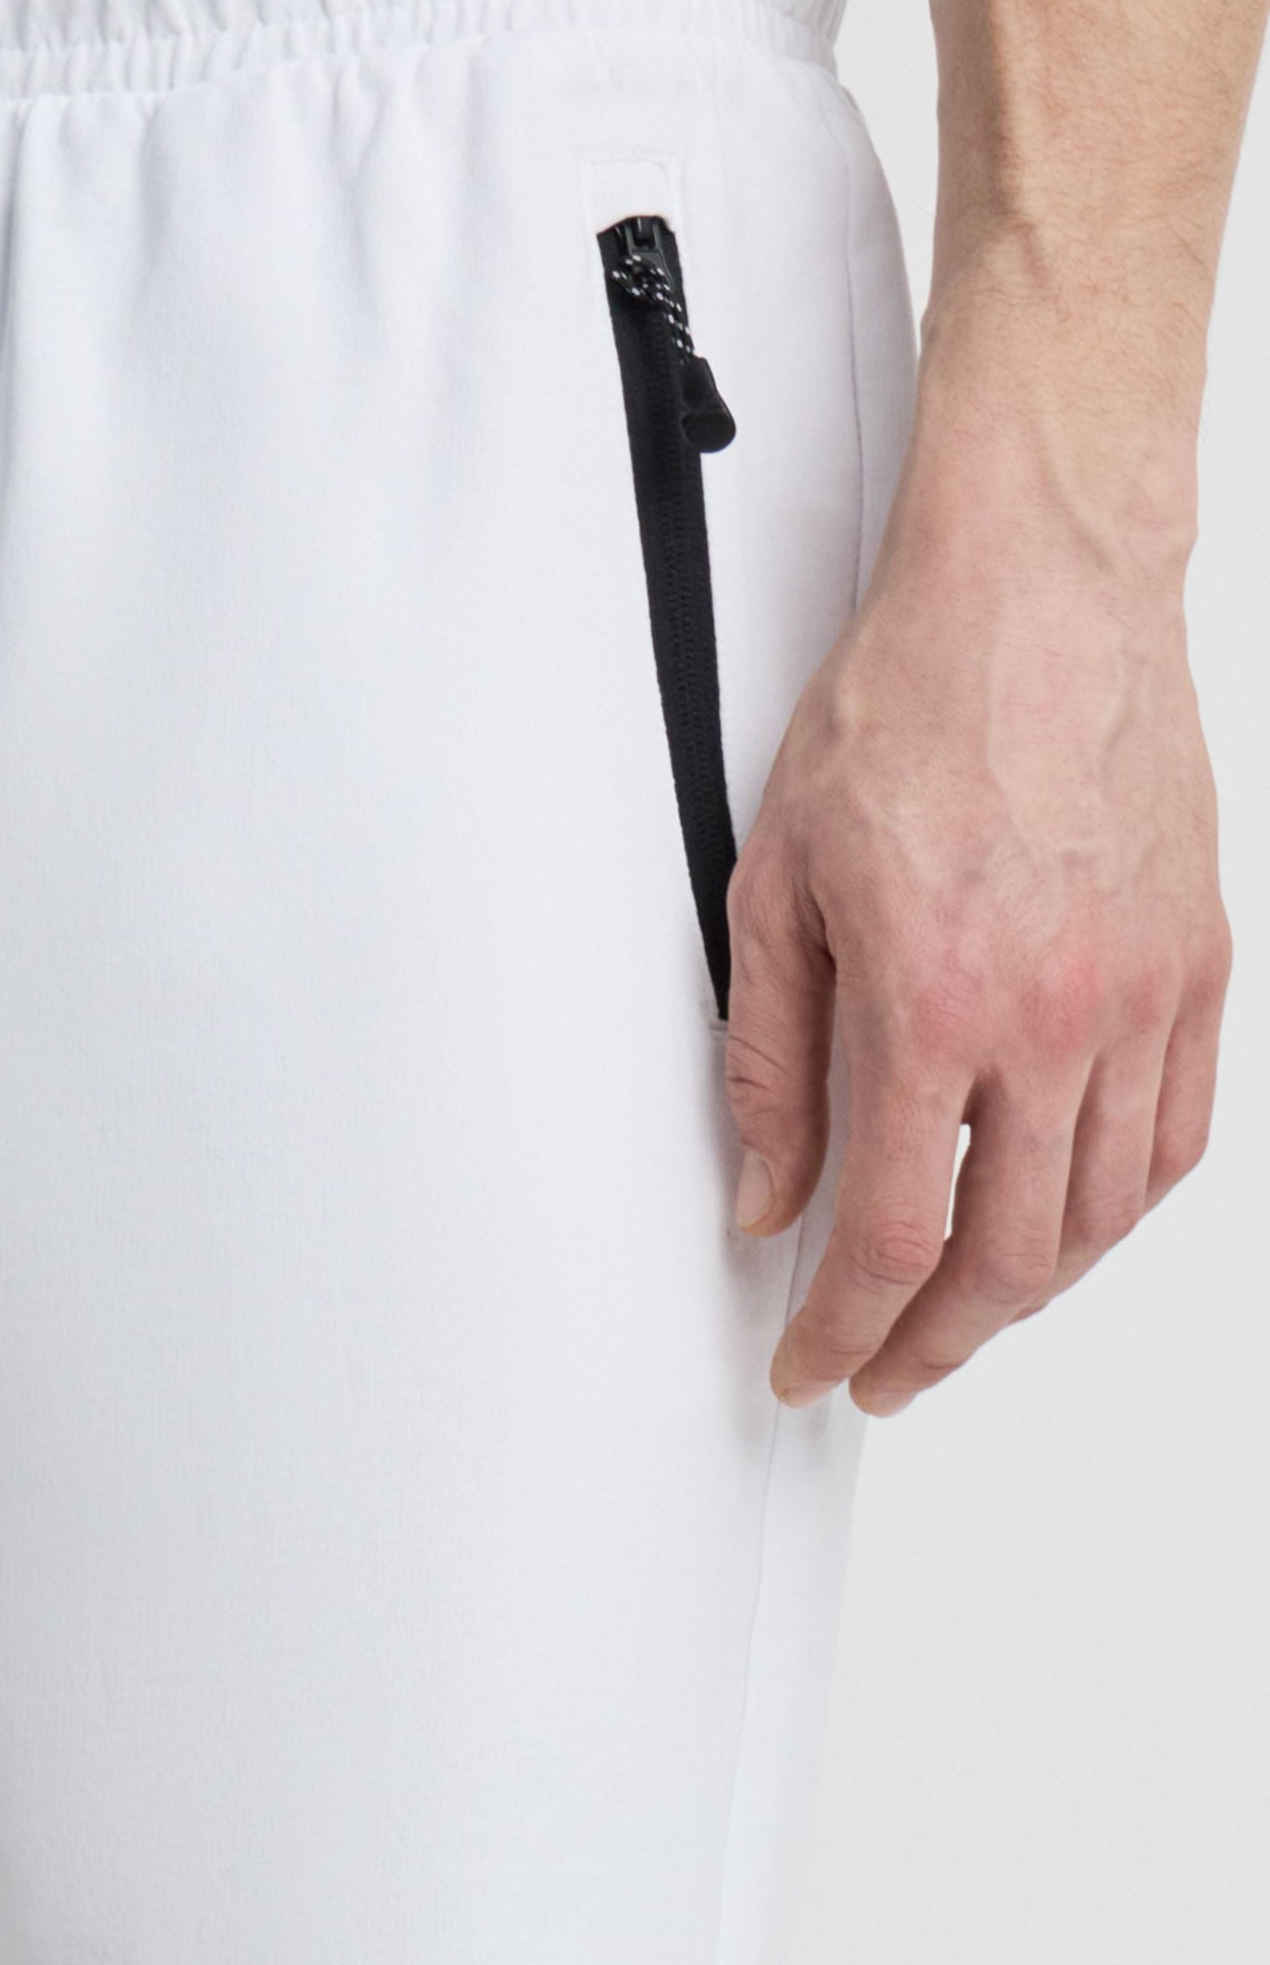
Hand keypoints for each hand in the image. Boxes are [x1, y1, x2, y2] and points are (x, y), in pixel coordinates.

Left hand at [725, 391, 1228, 1416]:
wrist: (1037, 598)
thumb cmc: (907, 708)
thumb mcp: (779, 881)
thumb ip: (772, 1056)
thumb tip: (767, 1191)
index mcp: (934, 1002)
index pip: (892, 1236)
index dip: (845, 1326)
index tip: (811, 1361)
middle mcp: (1055, 1019)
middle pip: (1008, 1259)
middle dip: (934, 1343)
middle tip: (882, 1366)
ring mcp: (1143, 999)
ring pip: (1101, 1216)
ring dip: (1028, 1291)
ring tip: (963, 1309)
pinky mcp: (1196, 967)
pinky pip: (1176, 1139)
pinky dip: (1119, 1208)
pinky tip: (1070, 1216)